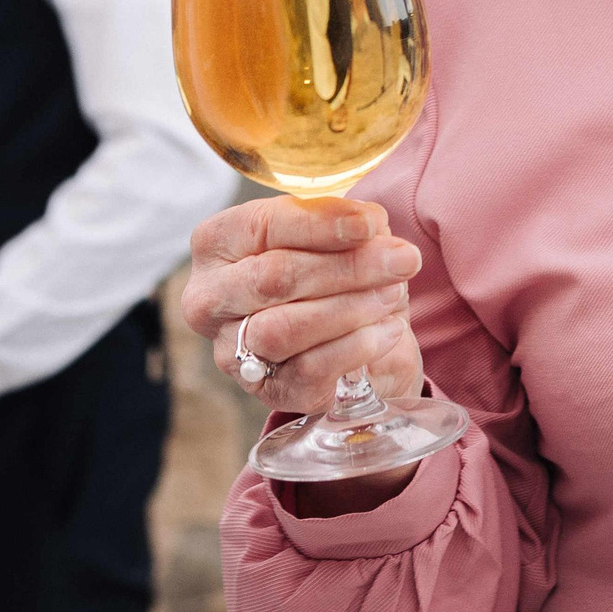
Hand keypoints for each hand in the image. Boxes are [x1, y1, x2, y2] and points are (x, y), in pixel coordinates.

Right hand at [179, 196, 423, 418]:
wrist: (353, 349)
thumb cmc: (336, 279)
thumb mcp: (343, 239)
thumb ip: (348, 224)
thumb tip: (369, 223)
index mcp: (218, 244)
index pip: (262, 225)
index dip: (322, 222)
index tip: (373, 222)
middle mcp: (210, 299)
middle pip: (273, 276)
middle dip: (348, 266)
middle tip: (402, 259)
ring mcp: (231, 350)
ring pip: (284, 328)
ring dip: (351, 308)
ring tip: (394, 293)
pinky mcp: (266, 390)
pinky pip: (309, 369)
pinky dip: (357, 346)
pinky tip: (388, 329)